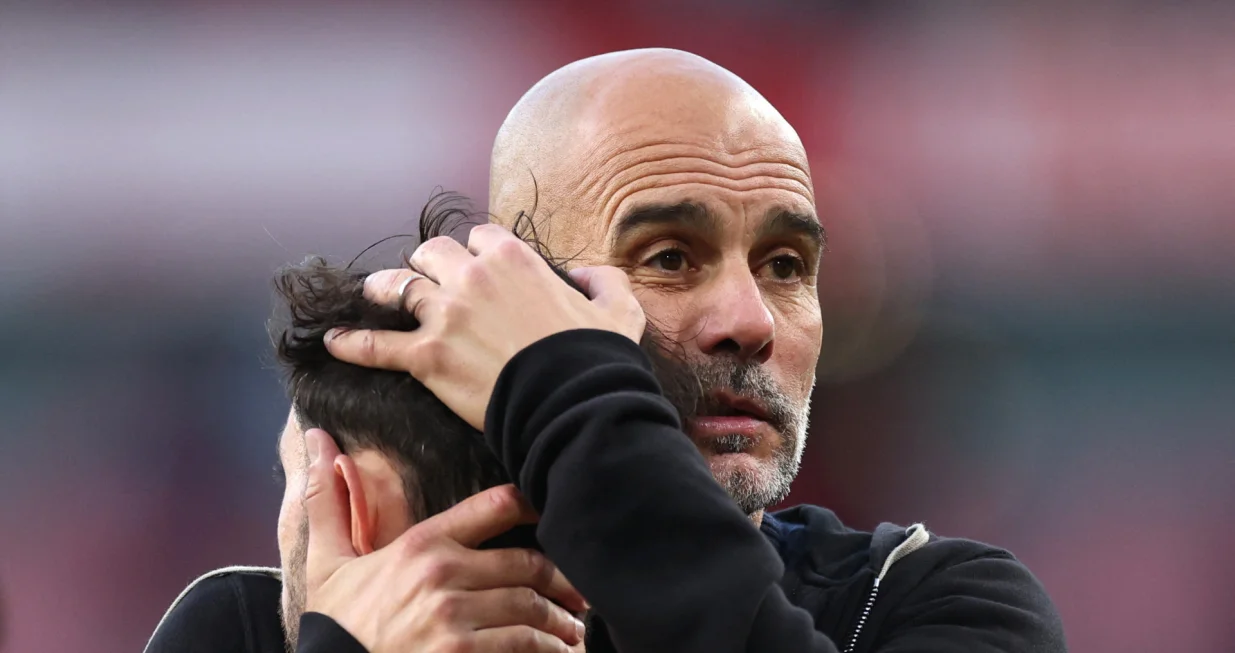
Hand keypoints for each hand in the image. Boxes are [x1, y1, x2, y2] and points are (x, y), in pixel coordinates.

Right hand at [302, 429, 587, 651]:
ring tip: (572, 630)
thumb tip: (316, 440)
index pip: (495, 506)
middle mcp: (443, 575)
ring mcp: (455, 619)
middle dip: (561, 580)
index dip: (533, 505)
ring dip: (560, 621)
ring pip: (531, 608)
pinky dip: (546, 650)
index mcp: (421, 545)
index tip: (553, 514)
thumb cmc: (334, 626)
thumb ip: (328, 502)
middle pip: (527, 565)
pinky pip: (522, 645)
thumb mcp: (325, 563)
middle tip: (579, 593)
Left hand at [324, 224, 644, 429]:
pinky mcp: (426, 357)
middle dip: (428, 264)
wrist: (574, 406)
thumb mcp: (620, 311)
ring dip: (385, 290)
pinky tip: (333, 342)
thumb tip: (591, 276)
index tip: (477, 267)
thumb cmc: (598, 360)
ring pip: (396, 286)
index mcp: (513, 258)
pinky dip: (352, 343)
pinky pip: (376, 345)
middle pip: (431, 253)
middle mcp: (472, 277)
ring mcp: (445, 315)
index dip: (477, 251)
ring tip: (375, 296)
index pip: (481, 237)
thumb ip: (605, 281)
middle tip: (427, 281)